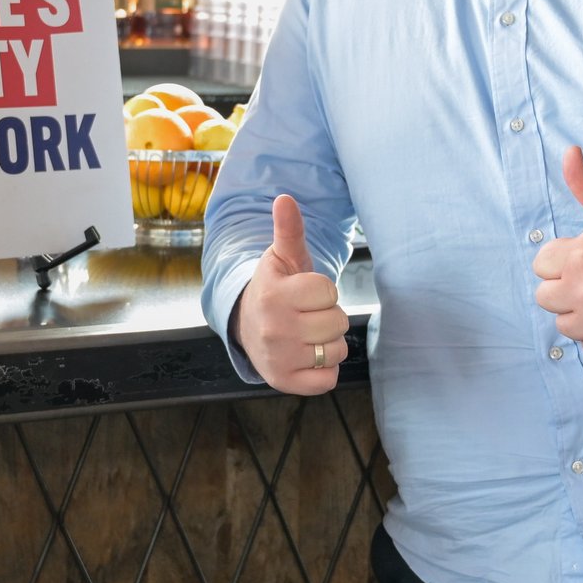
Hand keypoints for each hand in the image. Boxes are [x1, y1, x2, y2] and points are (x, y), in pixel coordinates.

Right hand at [232, 195, 348, 395]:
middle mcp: (274, 329)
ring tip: (305, 335)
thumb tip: (285, 199)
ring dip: (328, 344)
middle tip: (305, 315)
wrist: (246, 327)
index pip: (329, 292)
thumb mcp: (281, 258)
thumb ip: (288, 230)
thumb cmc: (274, 289)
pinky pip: (329, 379)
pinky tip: (306, 357)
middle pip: (337, 322)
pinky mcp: (285, 383)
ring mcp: (279, 358)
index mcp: (274, 295)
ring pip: (336, 350)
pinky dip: (324, 371)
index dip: (322, 291)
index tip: (304, 293)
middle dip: (327, 317)